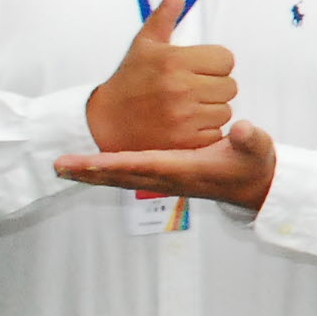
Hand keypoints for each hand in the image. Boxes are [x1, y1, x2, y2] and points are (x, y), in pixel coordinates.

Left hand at [55, 121, 277, 209]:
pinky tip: (91, 168)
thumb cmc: (254, 165)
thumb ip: (251, 139)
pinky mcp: (164, 178)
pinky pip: (128, 177)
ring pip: (120, 179)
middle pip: (121, 176)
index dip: (112, 163)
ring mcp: (164, 180)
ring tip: (64, 168)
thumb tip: (242, 128)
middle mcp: (169, 178)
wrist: (256, 187)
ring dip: (92, 174)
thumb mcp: (258, 149)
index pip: (142, 165)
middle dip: (89, 172)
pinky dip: (106, 174)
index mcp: (185, 169)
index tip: (85, 162)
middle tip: (58, 166)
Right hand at [84, 0, 236, 151]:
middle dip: (215, 87)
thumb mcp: (144, 44)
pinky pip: (215, 133)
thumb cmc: (129, 80)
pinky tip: (185, 125)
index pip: (226, 59)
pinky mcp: (184, 141)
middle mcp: (180, 88)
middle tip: (192, 90)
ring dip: (211, 110)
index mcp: (174, 61)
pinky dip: (205, 131)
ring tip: (187, 107)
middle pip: (230, 86)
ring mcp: (183, 116)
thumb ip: (165, 15)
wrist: (103, 122)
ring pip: (225, 110)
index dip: (215, 64)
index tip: (197, 69)